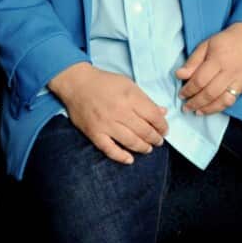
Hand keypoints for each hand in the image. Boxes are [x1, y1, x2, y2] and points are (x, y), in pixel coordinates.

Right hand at [48, 62, 167, 164]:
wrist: (77, 84)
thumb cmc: (105, 82)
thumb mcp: (129, 85)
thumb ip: (146, 100)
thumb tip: (163, 112)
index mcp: (130, 98)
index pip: (153, 116)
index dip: (162, 126)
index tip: (164, 130)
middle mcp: (119, 112)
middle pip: (144, 131)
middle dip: (155, 138)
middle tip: (159, 141)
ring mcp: (106, 124)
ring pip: (131, 142)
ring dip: (143, 148)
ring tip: (148, 148)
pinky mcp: (94, 133)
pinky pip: (110, 149)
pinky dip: (121, 157)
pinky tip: (130, 159)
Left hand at [177, 22, 241, 114]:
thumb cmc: (225, 41)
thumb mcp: (205, 45)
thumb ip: (193, 61)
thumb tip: (180, 75)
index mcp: (218, 59)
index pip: (200, 80)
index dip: (189, 90)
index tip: (181, 95)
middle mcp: (231, 71)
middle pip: (211, 93)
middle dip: (196, 103)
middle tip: (186, 107)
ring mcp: (241, 80)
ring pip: (223, 101)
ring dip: (208, 109)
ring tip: (197, 112)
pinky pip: (232, 100)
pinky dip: (220, 106)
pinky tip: (211, 107)